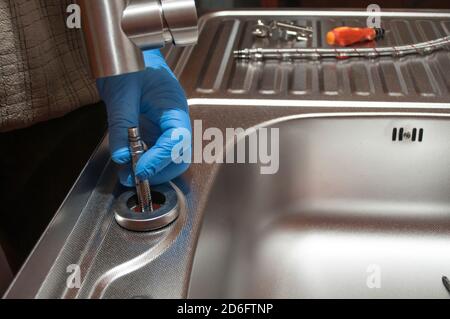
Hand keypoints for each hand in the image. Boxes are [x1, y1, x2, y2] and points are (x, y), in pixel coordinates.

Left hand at [96, 50, 191, 185]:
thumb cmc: (130, 62)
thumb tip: (122, 156)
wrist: (128, 50)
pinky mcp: (154, 130)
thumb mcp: (122, 91)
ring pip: (169, 159)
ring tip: (128, 176)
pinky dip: (144, 163)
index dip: (159, 159)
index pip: (176, 140)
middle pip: (179, 156)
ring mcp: (165, 126)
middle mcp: (174, 120)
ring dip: (152, 171)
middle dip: (160, 172)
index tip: (139, 170)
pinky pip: (155, 153)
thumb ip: (122, 125)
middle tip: (134, 179)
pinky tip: (128, 165)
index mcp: (174, 107)